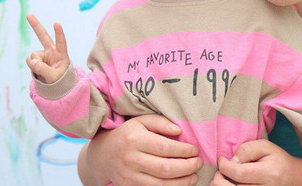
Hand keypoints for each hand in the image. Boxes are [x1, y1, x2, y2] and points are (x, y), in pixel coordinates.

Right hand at [25, 14, 70, 83]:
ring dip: (35, 64)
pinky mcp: (36, 58)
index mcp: (61, 54)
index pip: (61, 42)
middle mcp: (52, 51)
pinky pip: (30, 60)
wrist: (55, 83)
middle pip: (43, 36)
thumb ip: (44, 70)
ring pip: (33, 56)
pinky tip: (38, 69)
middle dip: (36, 26)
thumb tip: (32, 61)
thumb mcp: (54, 77)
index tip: (56, 23)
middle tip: (29, 15)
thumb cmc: (60, 79)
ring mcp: (43, 54)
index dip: (59, 33)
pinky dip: (32, 66)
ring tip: (43, 71)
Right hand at [79, 115, 201, 185]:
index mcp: (135, 139)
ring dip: (182, 183)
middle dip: (187, 168)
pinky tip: (180, 184)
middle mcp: (131, 159)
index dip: (184, 151)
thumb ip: (161, 122)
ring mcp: (129, 177)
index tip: (195, 150)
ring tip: (193, 176)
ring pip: (160, 185)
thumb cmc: (128, 134)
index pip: (165, 148)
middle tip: (198, 163)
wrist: (103, 155)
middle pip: (165, 169)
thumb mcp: (141, 121)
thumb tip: (179, 131)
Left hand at [212, 139, 301, 185]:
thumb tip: (231, 161)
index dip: (225, 166)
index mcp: (269, 174)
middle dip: (219, 179)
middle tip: (220, 170)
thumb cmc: (278, 160)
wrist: (294, 179)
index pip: (239, 173)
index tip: (221, 159)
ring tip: (221, 178)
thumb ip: (247, 149)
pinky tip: (228, 184)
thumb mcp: (266, 147)